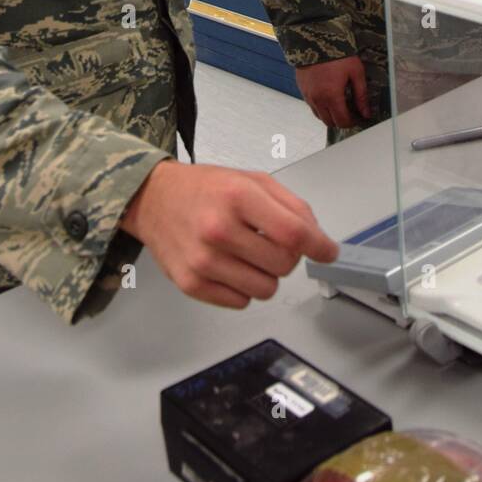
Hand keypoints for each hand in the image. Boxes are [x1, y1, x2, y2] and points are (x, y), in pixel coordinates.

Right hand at [120, 159, 337, 308]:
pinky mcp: (191, 284)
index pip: (294, 234)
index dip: (320, 246)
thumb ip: (291, 206)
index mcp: (238, 196)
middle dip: (287, 256)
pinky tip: (229, 265)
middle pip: (284, 265)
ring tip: (248, 253)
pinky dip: (243, 287)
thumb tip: (318, 239)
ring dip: (265, 274)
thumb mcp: (252, 179)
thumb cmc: (205, 189)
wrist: (153, 199)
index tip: (328, 252)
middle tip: (270, 241)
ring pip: (266, 289)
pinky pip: (241, 302)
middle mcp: (219, 229)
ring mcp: (203, 260)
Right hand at [295, 55, 369, 129]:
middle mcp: (317, 99)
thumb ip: (361, 95)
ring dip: (330, 115)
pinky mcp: (302, 89)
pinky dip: (321, 107)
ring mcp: (308, 95)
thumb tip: (366, 113)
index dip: (353, 122)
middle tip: (350, 113)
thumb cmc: (338, 55)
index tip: (359, 117)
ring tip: (339, 105)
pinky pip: (311, 106)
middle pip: (330, 122)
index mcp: (332, 96)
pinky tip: (328, 97)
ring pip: (319, 116)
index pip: (342, 121)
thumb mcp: (356, 73)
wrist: (316, 39)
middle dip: (341, 121)